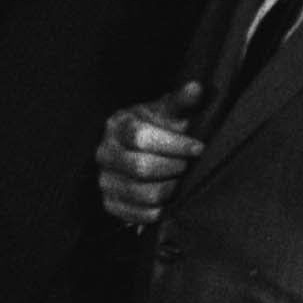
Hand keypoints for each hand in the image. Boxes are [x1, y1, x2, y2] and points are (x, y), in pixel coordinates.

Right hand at [97, 83, 206, 227]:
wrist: (136, 151)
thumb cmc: (157, 129)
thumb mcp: (167, 112)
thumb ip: (182, 101)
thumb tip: (197, 87)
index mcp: (117, 125)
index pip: (141, 137)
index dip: (174, 144)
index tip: (198, 147)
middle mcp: (104, 152)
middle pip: (140, 166)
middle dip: (174, 167)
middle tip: (188, 165)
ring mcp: (104, 179)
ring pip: (140, 193)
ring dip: (169, 190)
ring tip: (180, 181)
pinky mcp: (109, 203)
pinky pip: (136, 215)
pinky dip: (159, 210)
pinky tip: (170, 199)